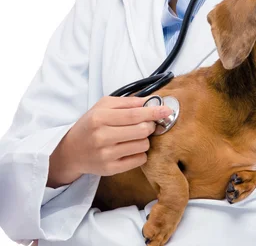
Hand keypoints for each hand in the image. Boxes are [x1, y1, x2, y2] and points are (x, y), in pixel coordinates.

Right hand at [48, 96, 172, 184]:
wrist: (71, 151)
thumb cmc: (90, 124)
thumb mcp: (103, 106)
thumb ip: (126, 102)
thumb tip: (150, 101)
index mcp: (100, 117)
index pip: (134, 115)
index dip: (153, 112)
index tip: (167, 110)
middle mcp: (102, 137)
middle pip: (141, 130)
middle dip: (151, 125)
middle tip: (148, 123)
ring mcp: (106, 155)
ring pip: (143, 145)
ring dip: (145, 139)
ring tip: (136, 136)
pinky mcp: (110, 169)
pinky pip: (139, 160)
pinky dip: (140, 152)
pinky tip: (131, 148)